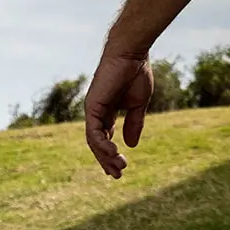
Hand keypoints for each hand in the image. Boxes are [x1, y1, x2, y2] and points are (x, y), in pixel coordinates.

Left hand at [83, 53, 152, 178]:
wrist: (131, 54)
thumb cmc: (136, 74)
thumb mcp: (138, 105)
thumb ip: (134, 124)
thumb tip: (132, 145)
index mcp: (107, 111)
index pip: (105, 138)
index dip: (111, 154)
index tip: (121, 168)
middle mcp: (96, 113)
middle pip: (98, 143)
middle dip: (107, 160)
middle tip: (118, 175)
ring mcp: (92, 110)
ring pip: (94, 141)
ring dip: (105, 156)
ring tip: (118, 168)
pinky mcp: (92, 107)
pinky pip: (93, 132)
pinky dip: (102, 144)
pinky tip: (113, 152)